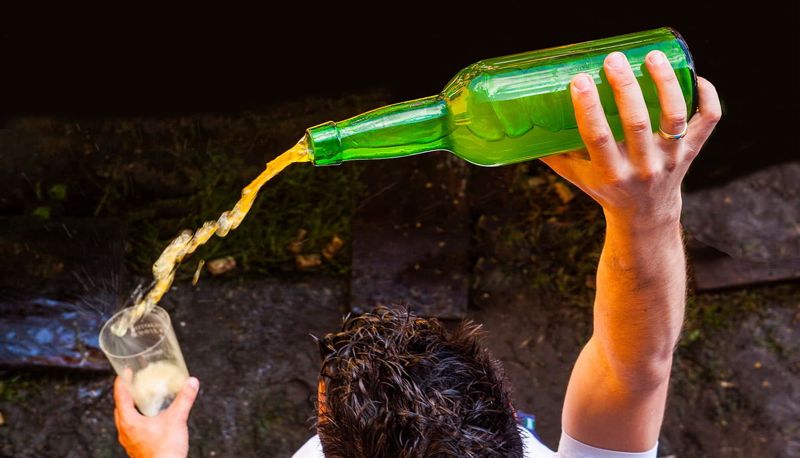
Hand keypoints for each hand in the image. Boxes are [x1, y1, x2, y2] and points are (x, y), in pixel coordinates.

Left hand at [114, 375, 199, 457]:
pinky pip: (131, 429)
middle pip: (120, 407)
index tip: (125, 372)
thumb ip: (184, 399)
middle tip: (135, 383)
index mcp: (129, 422)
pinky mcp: (135, 447)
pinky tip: (149, 419)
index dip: (122, 382)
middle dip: (126, 394)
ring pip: (125, 419)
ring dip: (131, 408)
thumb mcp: (177, 419)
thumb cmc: (166, 450)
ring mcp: (129, 441)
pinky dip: (137, 419)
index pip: (120, 396)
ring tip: (142, 400)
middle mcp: (125, 431)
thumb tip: (191, 383)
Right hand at [542, 50, 721, 228]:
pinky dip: (707, 96)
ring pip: (674, 117)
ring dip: (665, 84)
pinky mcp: (692, 151)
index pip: (598, 138)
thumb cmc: (605, 189)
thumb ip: (554, 153)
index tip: (580, 80)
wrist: (645, 216)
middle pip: (637, 123)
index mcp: (611, 174)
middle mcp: (643, 167)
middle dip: (625, 88)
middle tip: (613, 60)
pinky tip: (695, 76)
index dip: (589, 108)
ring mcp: (670, 159)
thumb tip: (526, 124)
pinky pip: (708, 121)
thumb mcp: (577, 176)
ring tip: (652, 57)